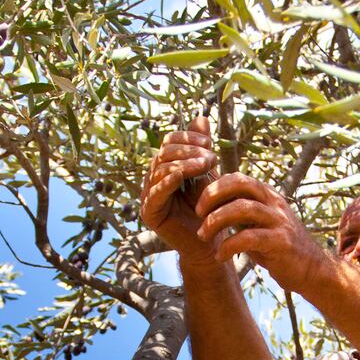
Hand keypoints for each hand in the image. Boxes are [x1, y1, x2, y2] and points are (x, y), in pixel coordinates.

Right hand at [140, 118, 215, 261]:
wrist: (208, 243)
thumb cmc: (208, 208)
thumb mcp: (207, 173)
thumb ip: (201, 147)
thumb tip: (201, 117)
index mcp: (165, 167)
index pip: (169, 142)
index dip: (186, 138)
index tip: (208, 143)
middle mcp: (153, 179)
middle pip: (163, 154)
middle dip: (187, 151)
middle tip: (210, 157)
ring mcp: (149, 195)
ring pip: (160, 169)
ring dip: (183, 164)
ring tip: (205, 165)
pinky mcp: (149, 212)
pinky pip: (156, 192)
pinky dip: (168, 181)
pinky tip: (181, 176)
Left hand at [195, 173, 332, 293]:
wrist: (312, 270)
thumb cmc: (279, 248)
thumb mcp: (260, 225)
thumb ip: (241, 213)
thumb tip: (211, 204)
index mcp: (268, 196)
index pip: (238, 178)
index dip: (215, 187)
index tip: (199, 205)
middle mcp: (274, 203)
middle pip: (240, 184)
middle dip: (213, 196)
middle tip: (197, 214)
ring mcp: (279, 221)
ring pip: (242, 208)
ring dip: (215, 221)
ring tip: (203, 236)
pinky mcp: (281, 242)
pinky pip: (248, 238)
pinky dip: (228, 246)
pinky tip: (220, 256)